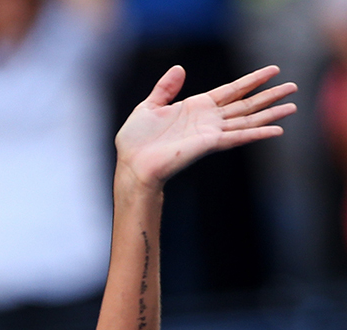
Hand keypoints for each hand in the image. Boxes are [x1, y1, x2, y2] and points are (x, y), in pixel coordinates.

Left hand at [115, 65, 296, 188]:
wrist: (132, 164)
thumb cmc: (136, 140)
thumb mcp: (148, 106)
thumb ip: (166, 88)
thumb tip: (180, 68)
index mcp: (196, 107)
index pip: (231, 90)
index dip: (252, 80)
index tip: (273, 70)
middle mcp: (208, 119)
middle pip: (246, 104)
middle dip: (270, 95)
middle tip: (294, 87)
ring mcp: (211, 132)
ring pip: (248, 119)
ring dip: (271, 113)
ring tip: (293, 106)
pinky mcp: (209, 144)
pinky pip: (238, 136)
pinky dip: (257, 133)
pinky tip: (276, 130)